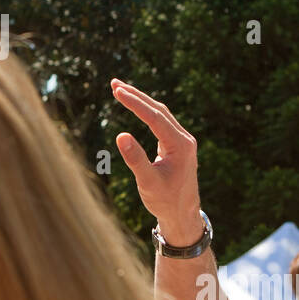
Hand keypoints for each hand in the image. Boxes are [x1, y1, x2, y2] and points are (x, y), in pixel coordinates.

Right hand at [110, 79, 202, 245]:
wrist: (182, 216)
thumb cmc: (165, 201)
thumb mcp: (147, 182)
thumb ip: (135, 159)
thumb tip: (121, 135)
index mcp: (180, 146)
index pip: (154, 117)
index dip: (134, 103)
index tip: (116, 91)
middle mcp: (184, 139)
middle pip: (158, 110)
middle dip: (136, 95)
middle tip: (114, 83)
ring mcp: (182, 141)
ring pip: (160, 114)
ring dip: (141, 101)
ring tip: (119, 89)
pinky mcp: (177, 145)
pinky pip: (161, 122)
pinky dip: (146, 112)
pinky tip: (135, 106)